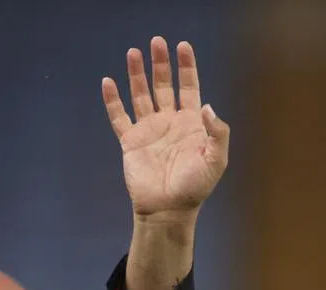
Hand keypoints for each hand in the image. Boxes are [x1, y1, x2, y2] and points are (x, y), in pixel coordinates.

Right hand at [102, 37, 229, 218]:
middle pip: (163, 85)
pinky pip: (119, 116)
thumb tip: (206, 105)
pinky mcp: (131, 142)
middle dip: (161, 64)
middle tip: (157, 42)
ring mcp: (149, 131)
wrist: (168, 210)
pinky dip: (112, 100)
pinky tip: (108, 82)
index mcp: (190, 125)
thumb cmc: (195, 189)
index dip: (187, 67)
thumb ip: (217, 133)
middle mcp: (169, 123)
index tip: (183, 46)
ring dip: (137, 74)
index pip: (189, 88)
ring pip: (141, 95)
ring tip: (134, 52)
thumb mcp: (216, 162)